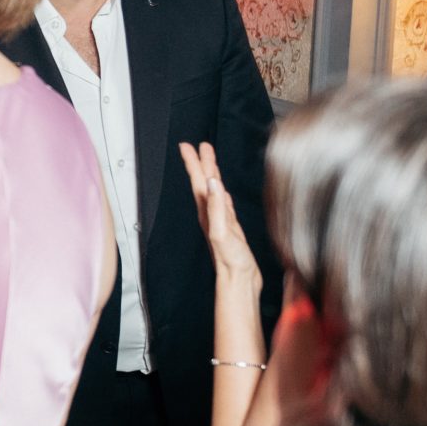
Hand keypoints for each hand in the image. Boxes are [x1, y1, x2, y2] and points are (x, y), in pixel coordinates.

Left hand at [179, 140, 261, 308]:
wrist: (239, 280)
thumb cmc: (231, 261)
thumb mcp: (222, 231)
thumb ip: (217, 207)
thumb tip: (213, 183)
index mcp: (207, 213)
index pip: (198, 182)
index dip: (193, 163)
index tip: (187, 146)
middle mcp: (211, 214)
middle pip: (204, 182)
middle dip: (202, 162)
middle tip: (199, 145)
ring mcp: (220, 220)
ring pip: (214, 190)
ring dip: (211, 174)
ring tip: (210, 160)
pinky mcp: (229, 226)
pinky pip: (224, 202)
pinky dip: (222, 192)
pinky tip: (222, 189)